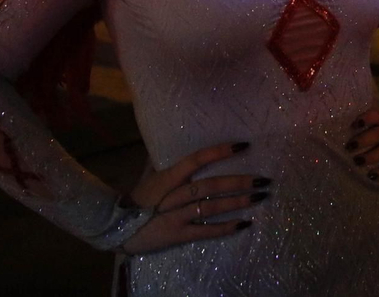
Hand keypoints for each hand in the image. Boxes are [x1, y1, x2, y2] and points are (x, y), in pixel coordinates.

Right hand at [121, 142, 265, 253]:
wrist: (115, 227)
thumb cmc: (138, 199)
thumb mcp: (152, 177)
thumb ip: (169, 165)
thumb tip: (184, 149)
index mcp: (169, 176)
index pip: (198, 158)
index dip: (221, 151)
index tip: (243, 146)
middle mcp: (175, 194)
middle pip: (211, 184)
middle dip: (240, 181)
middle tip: (263, 179)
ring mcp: (176, 215)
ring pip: (212, 205)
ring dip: (238, 201)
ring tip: (259, 196)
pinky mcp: (178, 234)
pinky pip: (206, 230)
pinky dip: (226, 227)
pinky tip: (244, 223)